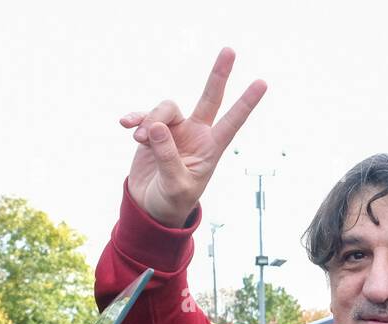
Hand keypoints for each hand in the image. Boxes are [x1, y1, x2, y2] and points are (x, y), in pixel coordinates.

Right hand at [119, 47, 266, 227]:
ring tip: (140, 140)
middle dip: (219, 75)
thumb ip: (168, 157)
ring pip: (166, 108)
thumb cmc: (172, 202)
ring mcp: (174, 131)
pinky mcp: (152, 132)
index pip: (232, 122)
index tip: (262, 83)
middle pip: (210, 98)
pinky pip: (144, 116)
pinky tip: (125, 124)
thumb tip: (156, 126)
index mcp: (210, 149)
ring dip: (150, 119)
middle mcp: (195, 134)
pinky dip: (135, 118)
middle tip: (230, 50)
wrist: (151, 209)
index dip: (246, 103)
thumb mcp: (175, 186)